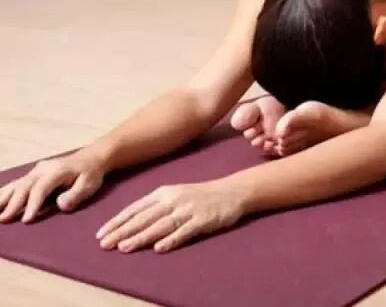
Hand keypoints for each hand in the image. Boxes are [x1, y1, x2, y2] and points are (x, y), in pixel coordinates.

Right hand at [0, 150, 105, 222]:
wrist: (91, 158)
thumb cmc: (91, 173)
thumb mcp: (90, 184)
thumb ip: (76, 195)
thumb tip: (60, 205)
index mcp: (56, 171)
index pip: (41, 189)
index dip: (33, 204)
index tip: (26, 220)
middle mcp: (42, 169)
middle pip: (25, 187)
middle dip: (12, 204)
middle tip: (3, 220)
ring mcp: (36, 170)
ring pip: (16, 184)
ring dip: (3, 198)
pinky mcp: (33, 174)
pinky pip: (16, 183)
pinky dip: (4, 192)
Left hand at [96, 180, 247, 253]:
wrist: (231, 191)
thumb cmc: (199, 195)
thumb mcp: (175, 194)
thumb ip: (155, 207)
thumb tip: (130, 223)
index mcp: (164, 192)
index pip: (135, 208)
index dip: (117, 221)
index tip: (100, 233)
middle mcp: (173, 200)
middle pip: (144, 218)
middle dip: (122, 231)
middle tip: (104, 244)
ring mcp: (188, 210)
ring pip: (161, 225)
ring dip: (141, 237)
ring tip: (124, 247)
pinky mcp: (203, 220)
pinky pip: (185, 231)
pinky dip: (172, 239)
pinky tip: (159, 248)